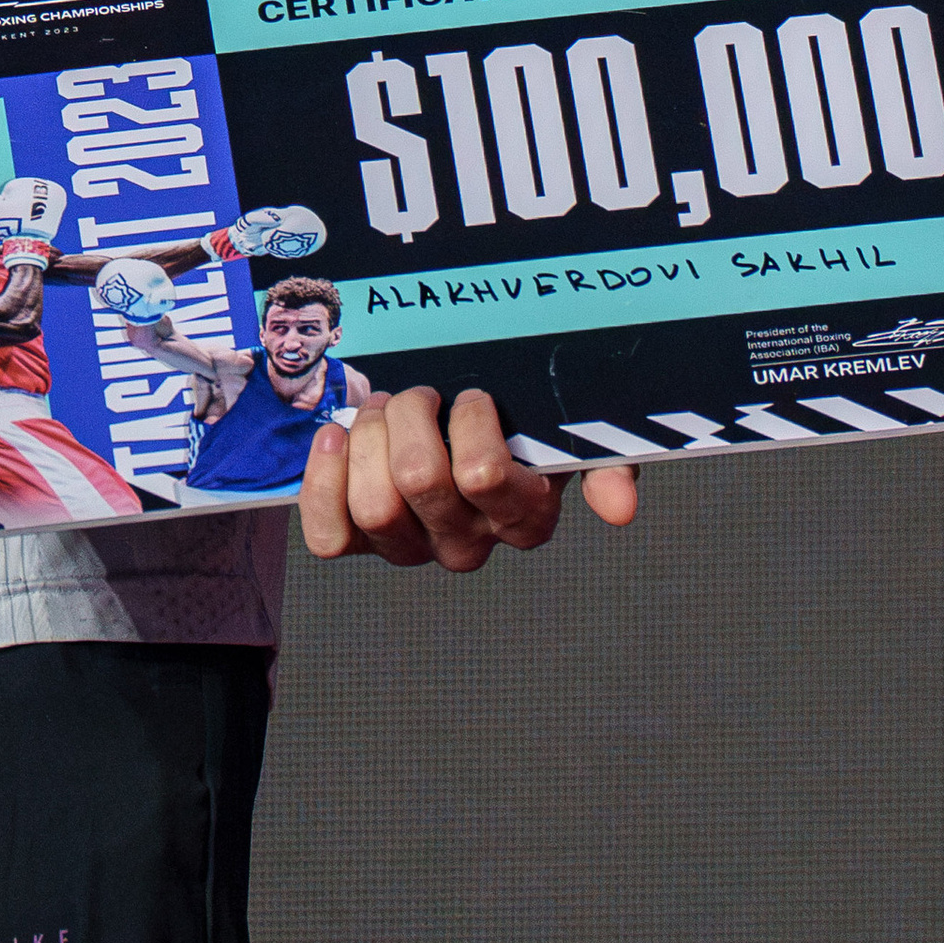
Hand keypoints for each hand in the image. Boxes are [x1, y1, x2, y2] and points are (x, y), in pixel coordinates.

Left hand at [298, 384, 640, 572]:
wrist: (450, 413)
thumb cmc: (513, 417)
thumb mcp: (565, 426)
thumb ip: (605, 460)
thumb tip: (619, 510)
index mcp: (524, 517)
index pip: (483, 474)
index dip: (469, 421)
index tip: (473, 396)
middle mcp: (469, 544)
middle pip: (418, 482)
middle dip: (409, 415)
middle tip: (418, 395)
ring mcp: (411, 547)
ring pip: (375, 504)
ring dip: (371, 436)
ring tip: (384, 413)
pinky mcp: (359, 543)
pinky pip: (329, 537)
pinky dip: (325, 480)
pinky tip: (336, 438)